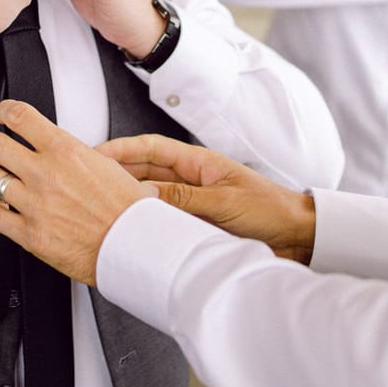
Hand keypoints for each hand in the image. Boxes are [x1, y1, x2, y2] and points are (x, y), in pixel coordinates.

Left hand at [0, 100, 152, 286]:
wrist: (133, 246)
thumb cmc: (127, 210)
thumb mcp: (108, 165)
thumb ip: (76, 155)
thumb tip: (62, 152)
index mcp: (65, 151)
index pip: (19, 116)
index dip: (5, 111)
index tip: (3, 114)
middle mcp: (45, 174)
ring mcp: (34, 204)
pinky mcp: (30, 235)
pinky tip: (3, 209)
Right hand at [98, 134, 316, 263]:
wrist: (298, 238)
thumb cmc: (270, 210)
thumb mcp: (224, 201)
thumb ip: (183, 198)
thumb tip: (143, 192)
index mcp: (198, 163)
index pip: (150, 148)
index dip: (121, 149)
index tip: (95, 154)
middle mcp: (191, 181)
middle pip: (144, 171)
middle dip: (115, 173)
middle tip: (89, 182)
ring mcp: (191, 203)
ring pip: (150, 198)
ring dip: (129, 200)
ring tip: (103, 207)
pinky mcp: (194, 226)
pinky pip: (162, 220)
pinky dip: (146, 224)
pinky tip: (132, 231)